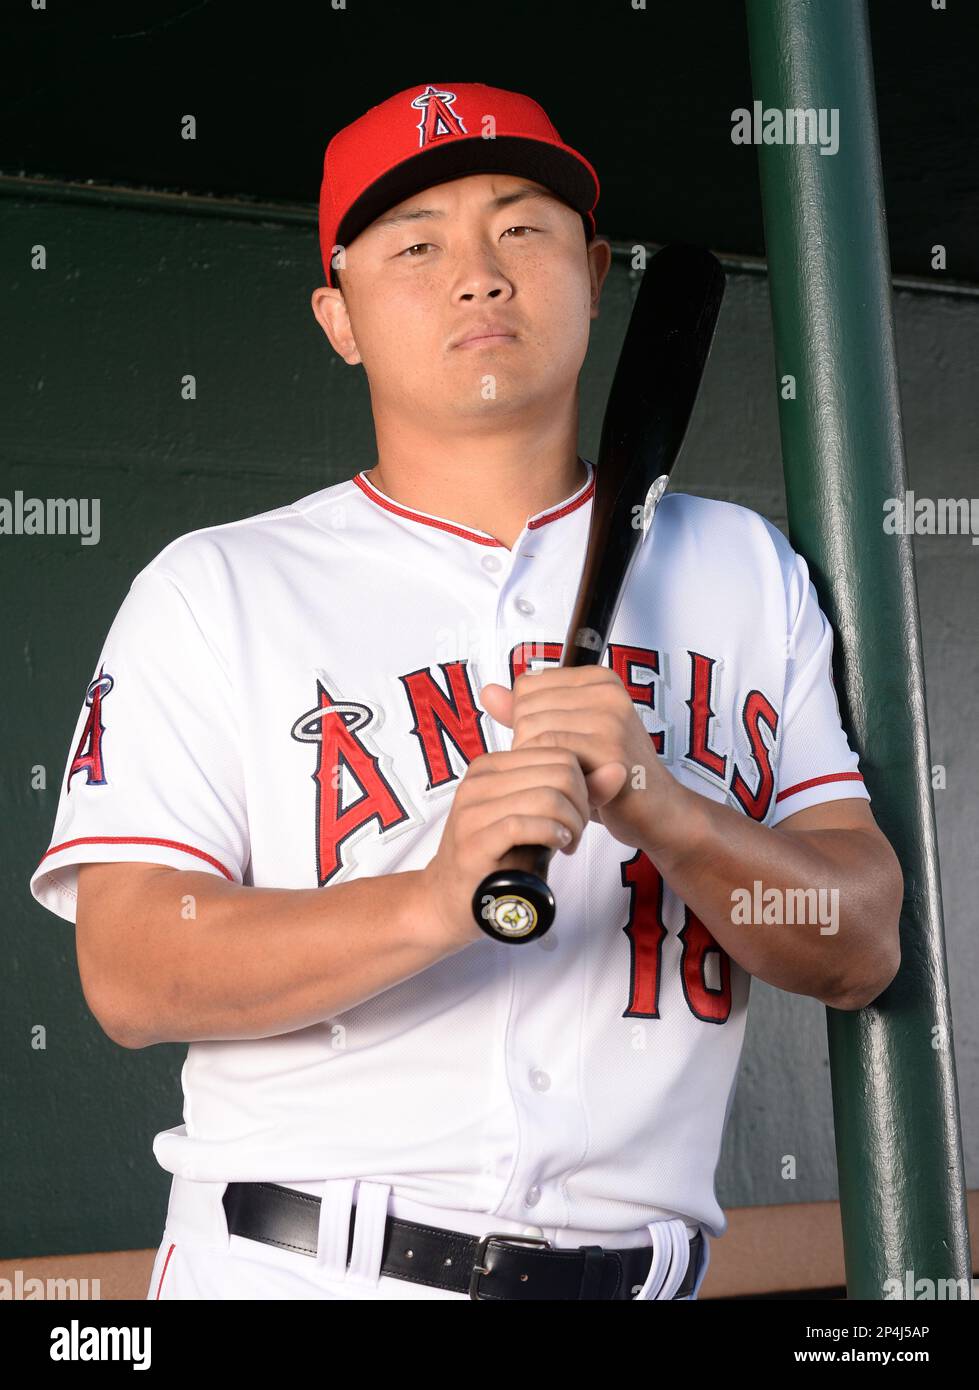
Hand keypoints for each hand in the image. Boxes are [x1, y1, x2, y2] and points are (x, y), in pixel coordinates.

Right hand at [418, 745, 591, 949]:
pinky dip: (551, 834)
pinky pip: (522, 824)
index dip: (582, 784)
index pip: (558, 752)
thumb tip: (620, 769)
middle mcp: (478, 780)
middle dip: (580, 804)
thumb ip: (578, 793)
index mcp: (492, 765)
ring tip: (567, 842)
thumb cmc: (503, 858)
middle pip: (558, 772)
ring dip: (571, 823)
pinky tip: (557, 845)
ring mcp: (471, 810)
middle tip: (575, 832)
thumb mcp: (543, 818)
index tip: (578, 815)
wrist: (455, 900)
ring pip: (546, 796)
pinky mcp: (472, 841)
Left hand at [479, 667, 678, 851]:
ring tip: (569, 779)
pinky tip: (574, 788)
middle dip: (532, 747)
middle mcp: (607, 692)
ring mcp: (611, 719)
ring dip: (541, 766)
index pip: (527, 687)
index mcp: (598, 680)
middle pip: (526, 710)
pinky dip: (552, 778)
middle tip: (565, 768)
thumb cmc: (611, 774)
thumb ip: (526, 711)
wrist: (656, 810)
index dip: (528, 723)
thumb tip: (489, 692)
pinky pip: (551, 754)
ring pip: (534, 732)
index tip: (558, 743)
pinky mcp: (610, 749)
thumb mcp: (567, 735)